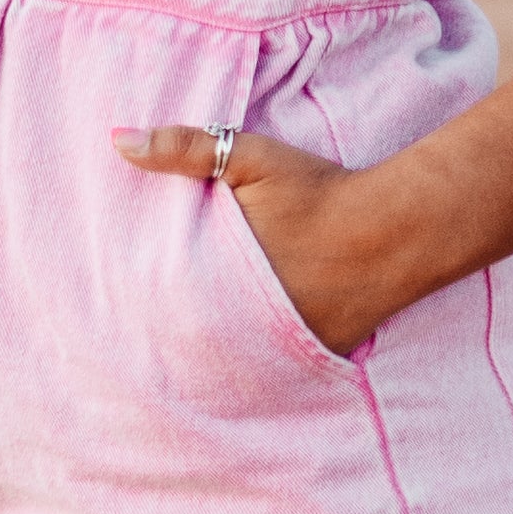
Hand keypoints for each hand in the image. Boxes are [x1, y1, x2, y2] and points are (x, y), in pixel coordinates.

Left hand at [110, 122, 401, 353]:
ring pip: (226, 360)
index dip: (137, 305)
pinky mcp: (309, 356)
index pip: (157, 303)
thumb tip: (117, 141)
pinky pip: (268, 367)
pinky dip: (252, 365)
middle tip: (137, 343)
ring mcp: (277, 346)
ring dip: (206, 356)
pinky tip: (233, 372)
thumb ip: (183, 149)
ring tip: (175, 368)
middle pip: (186, 338)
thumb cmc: (318, 191)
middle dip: (165, 338)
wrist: (395, 228)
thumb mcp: (247, 158)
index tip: (117, 306)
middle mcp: (241, 321)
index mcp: (215, 276)